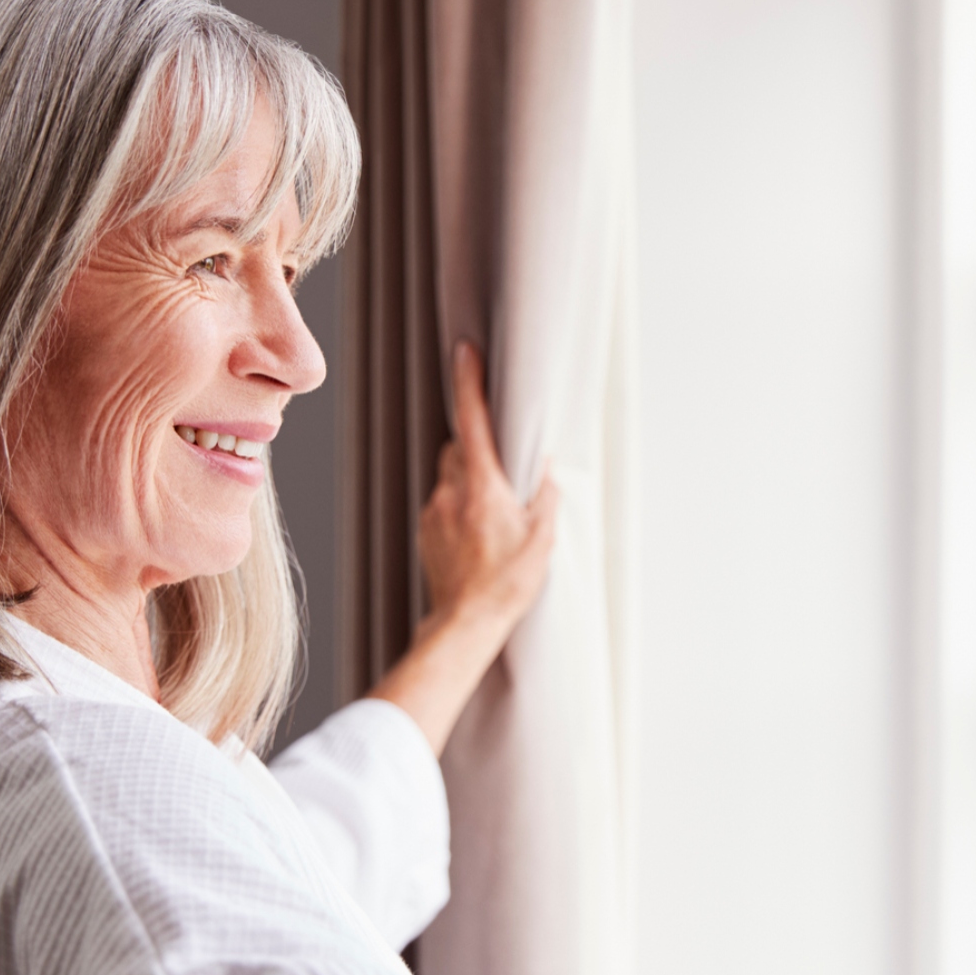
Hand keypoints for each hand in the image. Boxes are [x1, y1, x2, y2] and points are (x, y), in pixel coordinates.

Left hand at [364, 343, 557, 752]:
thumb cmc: (508, 583)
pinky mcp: (426, 530)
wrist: (465, 623)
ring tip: (494, 514)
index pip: (473, 422)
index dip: (469, 383)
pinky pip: (443, 502)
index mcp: (482, 486)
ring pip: (450, 476)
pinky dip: (460, 506)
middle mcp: (452, 492)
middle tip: (504, 471)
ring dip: (471, 481)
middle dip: (478, 448)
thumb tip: (548, 470)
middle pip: (459, 447)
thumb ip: (545, 497)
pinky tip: (478, 535)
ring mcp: (434, 511)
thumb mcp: (542, 539)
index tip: (465, 351)